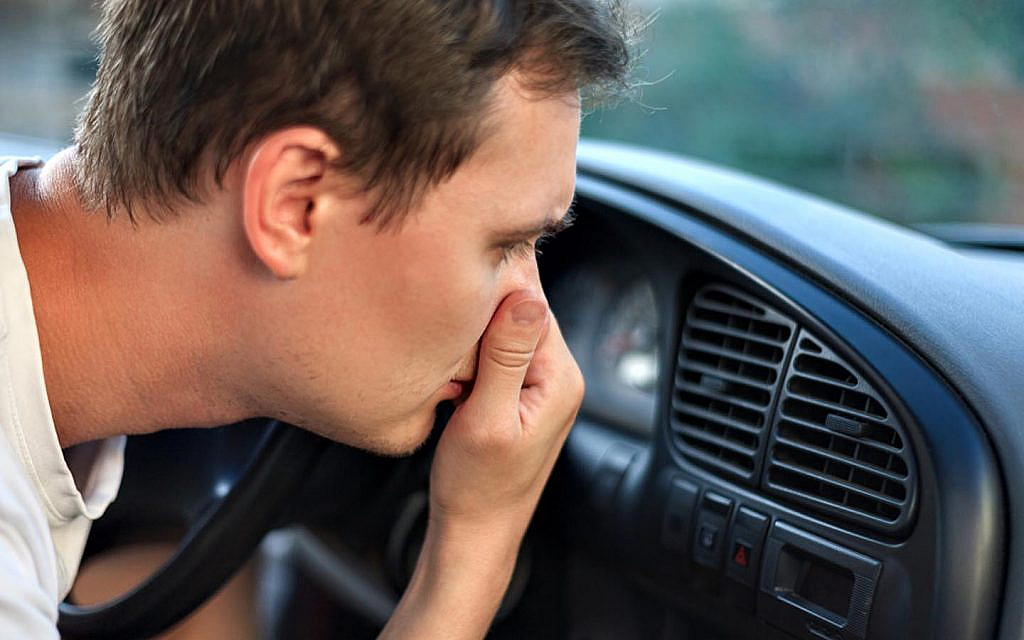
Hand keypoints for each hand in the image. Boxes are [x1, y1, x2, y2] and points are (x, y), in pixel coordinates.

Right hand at [429, 289, 583, 533]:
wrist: (474, 532)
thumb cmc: (477, 487)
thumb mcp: (486, 418)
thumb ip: (506, 356)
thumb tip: (529, 296)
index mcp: (560, 376)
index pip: (531, 302)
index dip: (490, 296)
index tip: (456, 300)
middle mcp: (559, 375)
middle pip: (518, 312)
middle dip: (478, 321)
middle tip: (452, 359)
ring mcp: (540, 385)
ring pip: (502, 331)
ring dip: (471, 343)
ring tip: (454, 378)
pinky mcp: (519, 394)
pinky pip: (495, 355)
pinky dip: (470, 361)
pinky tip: (456, 385)